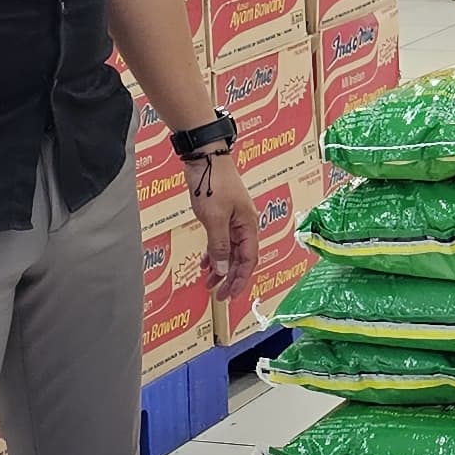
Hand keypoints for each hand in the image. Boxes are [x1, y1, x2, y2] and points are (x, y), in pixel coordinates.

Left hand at [187, 152, 255, 313]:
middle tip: (219, 296)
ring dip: (221, 268)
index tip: (230, 296)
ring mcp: (233, 220)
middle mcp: (244, 225)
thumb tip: (223, 271)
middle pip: (241, 258)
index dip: (241, 279)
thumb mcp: (215, 219)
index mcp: (248, 226)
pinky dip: (214, 253)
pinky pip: (221, 240)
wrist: (206, 157)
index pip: (249, 260)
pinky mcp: (222, 215)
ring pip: (230, 251)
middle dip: (230, 278)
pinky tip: (205, 264)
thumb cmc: (212, 184)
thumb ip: (219, 246)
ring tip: (209, 284)